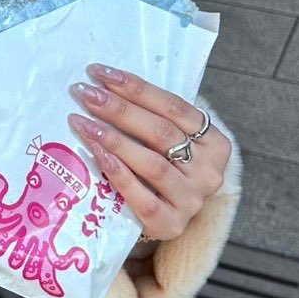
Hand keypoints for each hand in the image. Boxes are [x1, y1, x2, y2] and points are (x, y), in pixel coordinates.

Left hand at [67, 64, 230, 243]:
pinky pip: (142, 197)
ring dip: (113, 139)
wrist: (170, 217)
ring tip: (83, 122)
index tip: (100, 73)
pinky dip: (118, 173)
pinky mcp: (171, 224)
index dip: (136, 88)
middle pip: (161, 132)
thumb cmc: (166, 169)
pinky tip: (96, 154)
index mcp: (215, 142)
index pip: (174, 107)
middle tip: (85, 93)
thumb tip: (104, 84)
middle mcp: (209, 171)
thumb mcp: (172, 142)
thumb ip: (153, 118)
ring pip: (152, 164)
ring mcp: (192, 200)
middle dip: (119, 109)